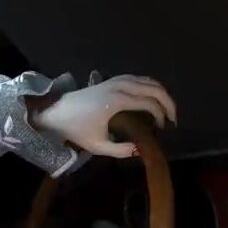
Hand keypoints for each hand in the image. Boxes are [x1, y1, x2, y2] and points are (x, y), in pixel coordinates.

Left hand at [30, 75, 176, 157]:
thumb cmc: (75, 129)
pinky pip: (136, 78)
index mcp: (117, 101)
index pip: (149, 103)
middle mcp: (119, 86)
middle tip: (172, 119)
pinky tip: (151, 96)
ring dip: (159, 92)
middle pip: (153, 87)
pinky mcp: (110, 80)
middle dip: (167, 102)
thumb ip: (120, 150)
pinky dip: (148, 85)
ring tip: (165, 108)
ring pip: (146, 79)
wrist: (55, 112)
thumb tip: (140, 150)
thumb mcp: (97, 145)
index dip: (161, 115)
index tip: (162, 129)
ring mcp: (114, 80)